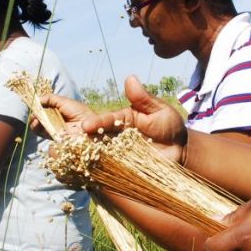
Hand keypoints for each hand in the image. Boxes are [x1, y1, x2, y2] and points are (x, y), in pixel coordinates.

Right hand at [32, 94, 93, 138]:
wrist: (89, 126)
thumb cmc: (80, 112)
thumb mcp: (64, 102)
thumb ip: (50, 99)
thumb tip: (36, 99)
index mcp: (57, 110)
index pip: (43, 107)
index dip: (37, 106)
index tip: (34, 103)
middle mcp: (54, 119)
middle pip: (39, 116)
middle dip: (35, 113)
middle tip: (35, 111)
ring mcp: (53, 128)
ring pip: (37, 124)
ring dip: (34, 120)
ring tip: (36, 117)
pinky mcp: (53, 137)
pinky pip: (41, 132)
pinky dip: (36, 127)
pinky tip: (36, 122)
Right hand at [43, 76, 187, 163]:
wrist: (181, 151)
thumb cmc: (170, 127)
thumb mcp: (159, 110)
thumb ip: (143, 98)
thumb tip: (130, 78)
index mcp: (120, 119)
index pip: (105, 120)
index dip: (96, 123)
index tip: (86, 126)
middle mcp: (114, 135)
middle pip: (94, 137)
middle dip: (82, 139)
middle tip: (70, 141)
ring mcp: (116, 153)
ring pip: (96, 153)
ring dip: (85, 155)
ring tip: (73, 157)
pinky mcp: (119, 168)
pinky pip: (104, 169)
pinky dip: (94, 170)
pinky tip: (83, 172)